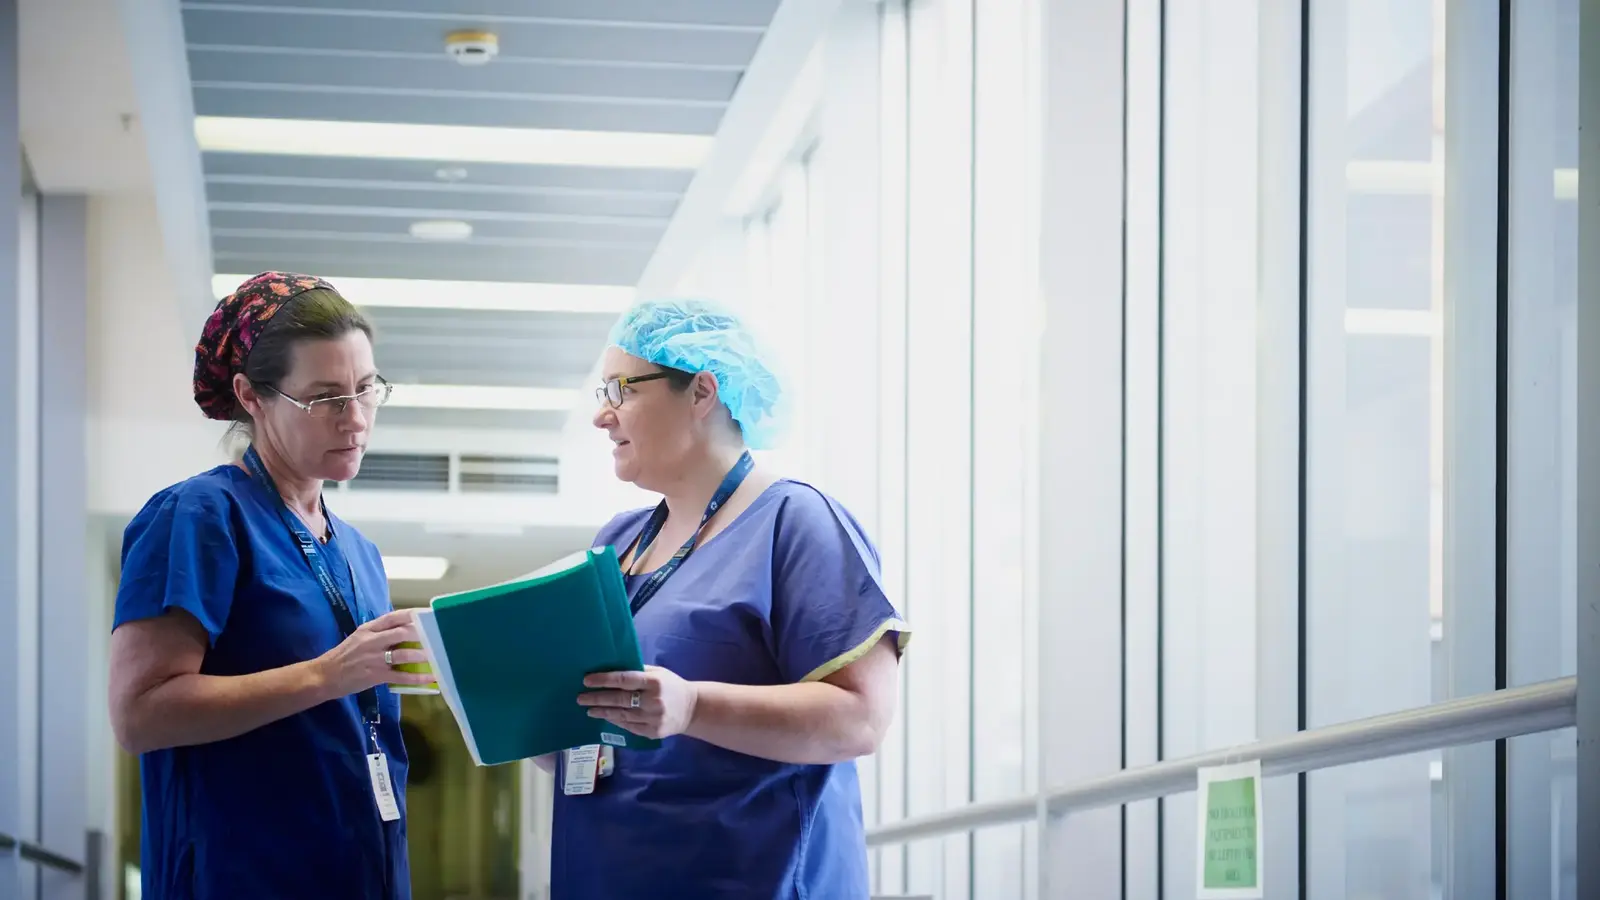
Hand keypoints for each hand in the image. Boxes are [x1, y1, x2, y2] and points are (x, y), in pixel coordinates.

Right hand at [315, 609, 431, 697]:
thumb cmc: (343, 656)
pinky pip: (401, 676)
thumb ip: (378, 633)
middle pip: (401, 632)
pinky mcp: (376, 675)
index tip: (426, 613)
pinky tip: (431, 677)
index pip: (392, 617)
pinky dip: (418, 677)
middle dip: (421, 632)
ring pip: (403, 653)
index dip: (411, 615)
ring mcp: (374, 658)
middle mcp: (372, 641)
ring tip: (436, 654)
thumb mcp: (358, 638)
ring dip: (421, 654)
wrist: (324, 675)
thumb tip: (403, 629)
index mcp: (368, 629)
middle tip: (437, 634)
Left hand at [578, 666, 697, 739]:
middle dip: (597, 698)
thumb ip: (638, 671)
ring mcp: (653, 719)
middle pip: (619, 699)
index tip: (587, 680)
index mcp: (654, 682)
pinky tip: (605, 716)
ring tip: (588, 709)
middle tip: (580, 697)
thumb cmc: (671, 686)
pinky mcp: (652, 732)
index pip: (624, 680)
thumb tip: (611, 668)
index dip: (603, 680)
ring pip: (621, 715)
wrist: (692, 709)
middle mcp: (653, 701)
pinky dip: (615, 721)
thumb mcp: (658, 672)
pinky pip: (628, 726)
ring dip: (602, 712)